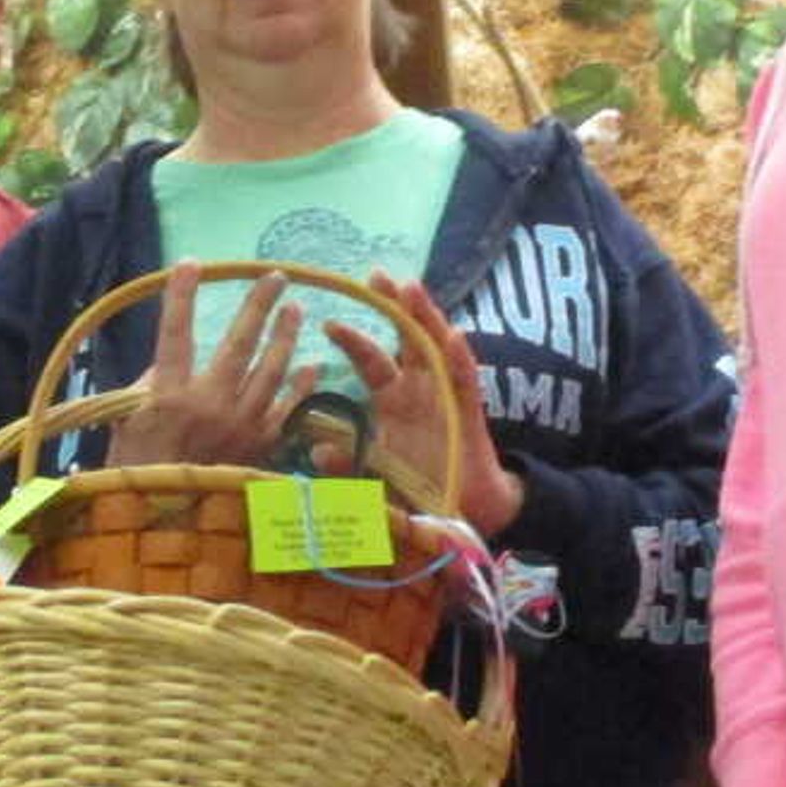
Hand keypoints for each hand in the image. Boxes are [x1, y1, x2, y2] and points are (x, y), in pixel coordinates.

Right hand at [109, 265, 307, 466]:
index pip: (175, 334)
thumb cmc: (134, 468)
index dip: (182, 298)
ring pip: (271, 371)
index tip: (192, 264)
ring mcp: (239, 427)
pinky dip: (302, 388)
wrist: (161, 522)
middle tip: (276, 276)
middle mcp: (208, 406)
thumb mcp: (126, 420)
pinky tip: (312, 365)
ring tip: (296, 309)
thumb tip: (169, 357)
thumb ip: (150, 382)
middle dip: (258, 306)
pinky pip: (288, 411)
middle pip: (238, 344)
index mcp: (167, 396)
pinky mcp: (259, 447)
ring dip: (285, 337)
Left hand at [322, 273, 523, 535]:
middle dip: (393, 305)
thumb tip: (317, 451)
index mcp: (393, 399)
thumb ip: (348, 463)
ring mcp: (445, 398)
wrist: (461, 512)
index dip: (353, 339)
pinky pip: (465, 383)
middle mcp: (419, 390)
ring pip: (435, 348)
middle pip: (406, 338)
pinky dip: (460, 360)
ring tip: (412, 288)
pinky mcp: (468, 415)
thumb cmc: (416, 488)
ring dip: (425, 318)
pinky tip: (455, 336)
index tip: (328, 322)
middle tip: (376, 274)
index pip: (372, 359)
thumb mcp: (373, 476)